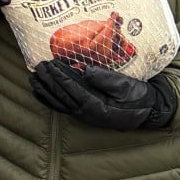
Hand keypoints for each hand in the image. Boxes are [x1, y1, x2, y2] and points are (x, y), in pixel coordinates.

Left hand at [29, 59, 175, 130]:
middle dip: (48, 81)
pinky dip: (48, 99)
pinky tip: (38, 91)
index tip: (50, 65)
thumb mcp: (127, 86)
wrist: (147, 111)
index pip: (73, 90)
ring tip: (32, 77)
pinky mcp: (83, 114)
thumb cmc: (138, 97)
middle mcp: (87, 113)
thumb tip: (87, 69)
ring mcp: (83, 115)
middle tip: (38, 66)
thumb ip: (107, 79)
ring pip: (58, 102)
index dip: (60, 77)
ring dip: (44, 90)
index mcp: (97, 106)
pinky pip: (61, 107)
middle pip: (62, 96)